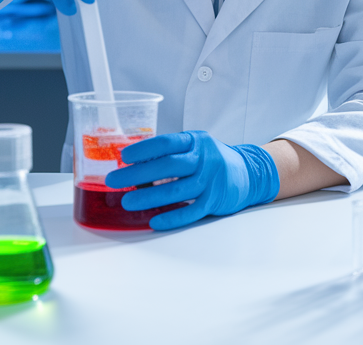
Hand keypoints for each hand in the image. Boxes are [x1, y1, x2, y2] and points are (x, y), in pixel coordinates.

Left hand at [105, 131, 279, 230]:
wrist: (248, 173)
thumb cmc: (211, 160)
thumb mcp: (194, 147)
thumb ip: (170, 153)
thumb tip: (132, 164)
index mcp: (195, 140)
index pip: (166, 142)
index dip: (144, 149)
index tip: (123, 156)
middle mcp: (204, 158)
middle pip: (168, 166)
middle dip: (138, 174)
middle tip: (115, 180)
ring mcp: (211, 179)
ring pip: (178, 190)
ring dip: (150, 198)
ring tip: (128, 202)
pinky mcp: (215, 200)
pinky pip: (191, 211)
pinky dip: (172, 217)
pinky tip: (154, 221)